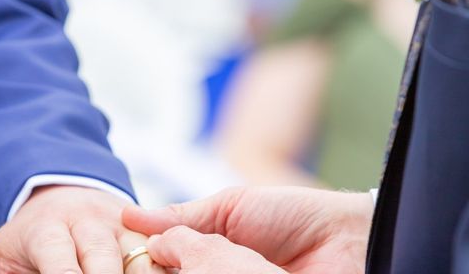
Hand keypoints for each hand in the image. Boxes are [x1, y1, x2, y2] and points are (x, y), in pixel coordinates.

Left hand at [0, 186, 166, 273]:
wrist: (62, 194)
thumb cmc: (30, 239)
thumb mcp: (0, 257)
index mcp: (48, 228)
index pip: (57, 255)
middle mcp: (88, 222)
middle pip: (103, 255)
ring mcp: (122, 224)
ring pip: (142, 251)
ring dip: (144, 273)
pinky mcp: (146, 228)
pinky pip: (162, 249)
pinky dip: (164, 265)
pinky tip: (171, 272)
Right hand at [124, 187, 372, 273]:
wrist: (347, 237)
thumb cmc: (290, 214)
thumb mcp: (230, 208)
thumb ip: (180, 217)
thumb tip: (128, 216)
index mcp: (204, 254)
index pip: (159, 263)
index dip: (145, 260)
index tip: (134, 255)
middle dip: (162, 270)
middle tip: (162, 263)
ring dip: (195, 271)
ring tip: (229, 262)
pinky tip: (234, 268)